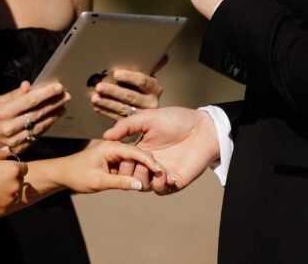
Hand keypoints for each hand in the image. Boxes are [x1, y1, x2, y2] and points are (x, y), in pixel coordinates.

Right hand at [0, 81, 68, 154]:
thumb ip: (14, 95)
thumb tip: (29, 86)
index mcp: (3, 112)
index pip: (30, 100)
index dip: (46, 93)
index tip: (58, 86)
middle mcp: (9, 127)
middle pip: (38, 113)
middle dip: (54, 103)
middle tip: (66, 96)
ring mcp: (13, 140)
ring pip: (39, 127)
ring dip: (53, 116)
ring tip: (62, 107)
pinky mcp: (16, 149)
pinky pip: (35, 137)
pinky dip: (45, 128)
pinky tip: (52, 120)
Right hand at [0, 148, 26, 219]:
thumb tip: (7, 152)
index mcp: (13, 169)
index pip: (24, 168)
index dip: (16, 167)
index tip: (6, 169)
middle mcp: (14, 185)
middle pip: (19, 181)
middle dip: (11, 180)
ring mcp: (9, 199)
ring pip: (12, 195)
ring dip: (5, 192)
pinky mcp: (1, 210)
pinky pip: (3, 205)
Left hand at [54, 141, 163, 193]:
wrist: (63, 173)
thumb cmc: (77, 175)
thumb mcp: (98, 181)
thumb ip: (120, 182)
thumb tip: (140, 186)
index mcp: (111, 146)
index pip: (136, 152)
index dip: (150, 162)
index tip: (161, 171)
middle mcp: (116, 146)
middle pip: (139, 155)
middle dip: (148, 166)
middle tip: (159, 179)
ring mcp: (116, 153)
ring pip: (136, 161)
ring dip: (143, 171)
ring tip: (153, 181)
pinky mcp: (116, 159)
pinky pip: (131, 165)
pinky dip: (136, 173)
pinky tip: (141, 182)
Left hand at [90, 55, 167, 120]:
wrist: (147, 101)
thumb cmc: (143, 83)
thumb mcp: (148, 72)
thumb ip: (150, 64)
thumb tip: (161, 56)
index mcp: (155, 88)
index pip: (143, 81)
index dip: (129, 77)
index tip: (116, 73)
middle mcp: (151, 102)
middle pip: (130, 96)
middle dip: (113, 91)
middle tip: (99, 86)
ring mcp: (142, 114)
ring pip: (123, 108)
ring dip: (107, 102)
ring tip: (94, 97)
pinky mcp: (132, 122)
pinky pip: (117, 118)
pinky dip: (105, 111)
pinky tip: (96, 106)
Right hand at [103, 107, 219, 194]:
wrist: (202, 128)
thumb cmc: (177, 119)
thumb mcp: (148, 118)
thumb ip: (126, 126)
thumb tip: (106, 135)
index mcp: (141, 149)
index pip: (123, 162)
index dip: (119, 161)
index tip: (120, 156)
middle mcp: (149, 163)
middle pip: (130, 177)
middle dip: (130, 171)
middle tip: (138, 160)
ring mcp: (162, 173)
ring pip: (143, 186)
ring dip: (144, 178)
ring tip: (154, 165)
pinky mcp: (175, 181)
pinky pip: (161, 190)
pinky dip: (160, 184)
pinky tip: (165, 173)